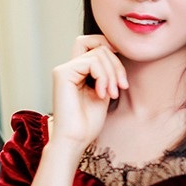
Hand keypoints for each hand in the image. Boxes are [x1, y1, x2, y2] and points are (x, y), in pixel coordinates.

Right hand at [51, 35, 127, 149]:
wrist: (75, 140)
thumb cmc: (88, 123)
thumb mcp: (105, 91)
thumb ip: (107, 72)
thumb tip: (116, 48)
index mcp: (78, 72)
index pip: (95, 44)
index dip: (111, 50)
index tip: (122, 75)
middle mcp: (69, 68)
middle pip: (99, 46)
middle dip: (116, 64)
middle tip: (121, 87)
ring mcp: (64, 69)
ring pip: (98, 53)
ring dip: (112, 73)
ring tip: (112, 94)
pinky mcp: (62, 73)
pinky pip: (92, 61)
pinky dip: (103, 76)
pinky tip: (101, 94)